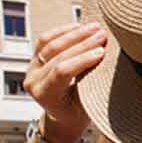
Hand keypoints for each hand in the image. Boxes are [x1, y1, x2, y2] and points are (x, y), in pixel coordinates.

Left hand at [24, 22, 106, 142]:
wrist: (63, 116)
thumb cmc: (78, 114)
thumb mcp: (87, 107)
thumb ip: (92, 86)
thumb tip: (109, 64)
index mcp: (45, 96)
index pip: (62, 71)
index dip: (82, 59)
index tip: (102, 52)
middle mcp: (33, 80)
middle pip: (57, 55)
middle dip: (82, 43)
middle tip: (102, 35)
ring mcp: (31, 68)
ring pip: (50, 44)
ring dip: (74, 33)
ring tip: (94, 27)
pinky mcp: (35, 58)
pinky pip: (45, 39)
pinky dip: (63, 30)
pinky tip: (80, 26)